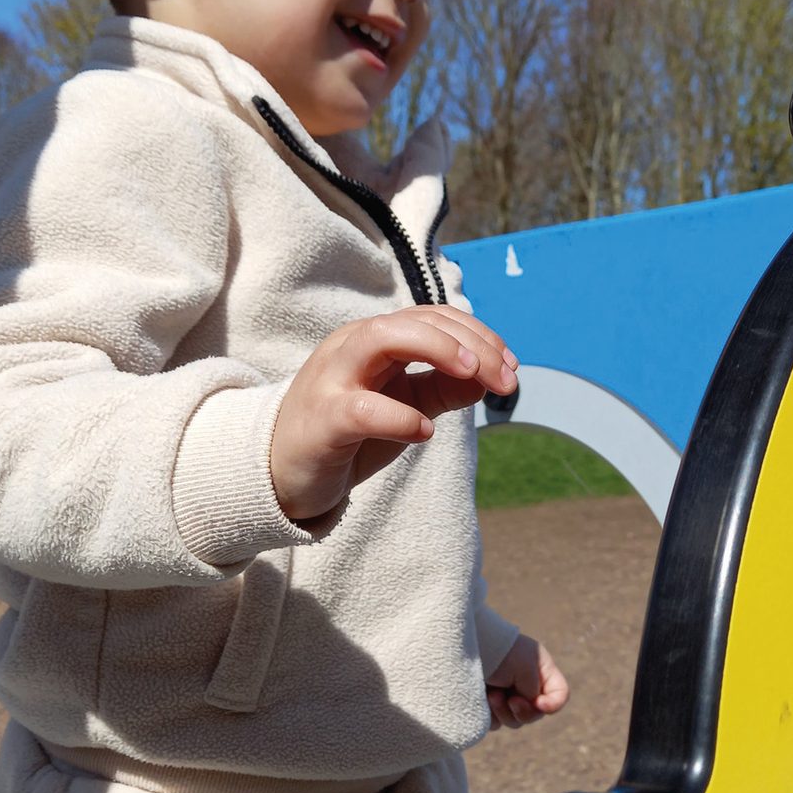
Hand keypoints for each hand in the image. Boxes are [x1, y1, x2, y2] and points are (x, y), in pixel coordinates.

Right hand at [270, 304, 517, 524]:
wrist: (281, 474)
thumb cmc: (348, 436)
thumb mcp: (405, 407)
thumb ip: (443, 389)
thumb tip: (490, 378)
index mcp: (375, 340)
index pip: (434, 318)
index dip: (480, 337)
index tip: (512, 370)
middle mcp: (353, 347)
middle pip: (415, 320)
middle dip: (470, 343)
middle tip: (506, 378)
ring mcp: (333, 378)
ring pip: (381, 337)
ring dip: (437, 349)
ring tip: (472, 375)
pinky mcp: (323, 419)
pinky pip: (363, 407)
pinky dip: (400, 416)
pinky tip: (424, 431)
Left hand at [486, 633, 568, 729]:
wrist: (465, 649)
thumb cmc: (499, 653)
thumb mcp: (526, 667)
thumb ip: (534, 691)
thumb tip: (525, 705)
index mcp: (541, 671)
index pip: (560, 695)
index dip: (553, 704)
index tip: (538, 703)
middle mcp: (526, 684)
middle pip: (536, 714)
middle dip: (523, 710)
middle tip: (511, 700)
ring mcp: (506, 696)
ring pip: (515, 721)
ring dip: (504, 712)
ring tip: (492, 695)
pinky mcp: (487, 705)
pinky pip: (495, 723)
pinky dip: (490, 716)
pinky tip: (482, 700)